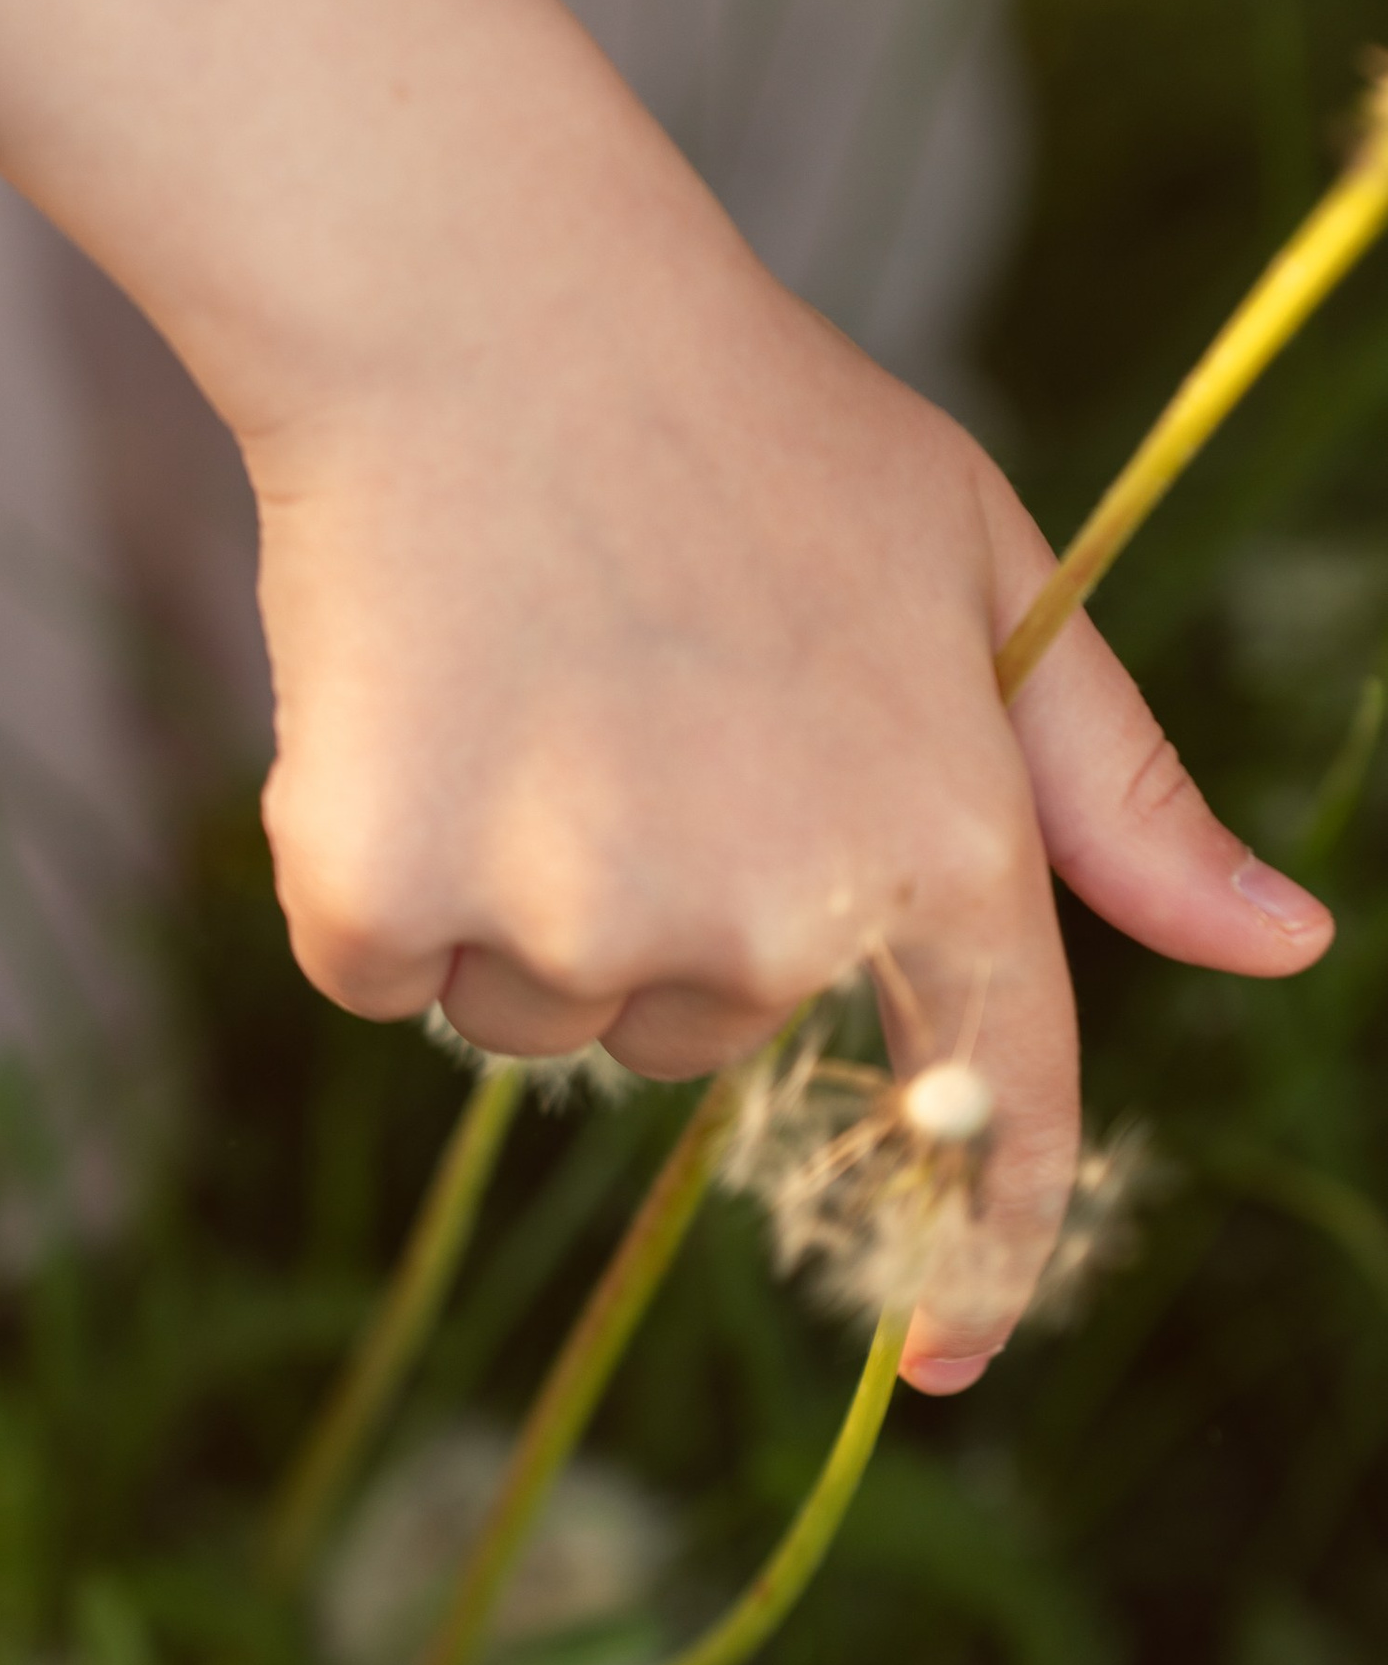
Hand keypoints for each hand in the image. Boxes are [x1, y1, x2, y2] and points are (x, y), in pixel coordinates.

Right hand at [0, 0, 1331, 1385]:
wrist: (475, 304)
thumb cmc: (741, 423)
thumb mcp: (982, 568)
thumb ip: (1119, 788)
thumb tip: (1287, 947)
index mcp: (938, 837)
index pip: (992, 1099)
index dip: (977, 1250)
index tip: (950, 1360)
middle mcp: (763, 917)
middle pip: (695, 1037)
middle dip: (659, 910)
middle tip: (630, 708)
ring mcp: (568, 916)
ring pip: (536, 1013)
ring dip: (514, 895)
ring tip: (517, 685)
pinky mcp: (385, 898)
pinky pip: (386, 975)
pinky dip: (377, 875)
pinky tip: (407, 704)